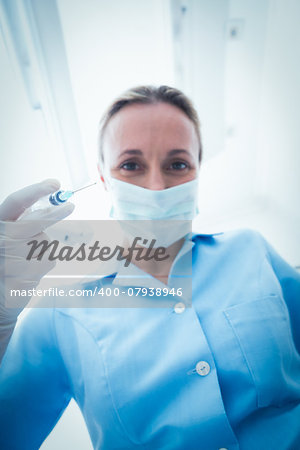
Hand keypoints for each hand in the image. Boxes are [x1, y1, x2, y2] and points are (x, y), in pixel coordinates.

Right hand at [0, 179, 74, 320]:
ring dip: (43, 249)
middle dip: (56, 212)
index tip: (55, 184)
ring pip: (45, 241)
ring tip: (24, 261)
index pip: (17, 202)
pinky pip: (49, 260)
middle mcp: (2, 238)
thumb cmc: (3, 263)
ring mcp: (14, 256)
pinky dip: (44, 264)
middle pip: (36, 220)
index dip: (36, 191)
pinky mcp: (27, 272)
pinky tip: (28, 272)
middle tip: (71, 206)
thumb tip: (52, 207)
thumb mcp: (6, 237)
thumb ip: (22, 223)